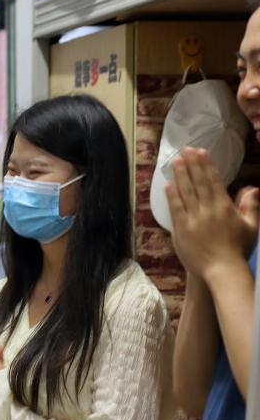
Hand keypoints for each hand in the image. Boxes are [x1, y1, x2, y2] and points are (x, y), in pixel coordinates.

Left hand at [166, 147, 254, 278]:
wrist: (222, 269)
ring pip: (185, 193)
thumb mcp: (251, 227)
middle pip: (198, 183)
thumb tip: (252, 188)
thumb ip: (250, 206)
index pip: (214, 181)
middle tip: (185, 150)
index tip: (201, 152)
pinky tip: (167, 185)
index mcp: (224, 207)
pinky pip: (175, 209)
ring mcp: (193, 219)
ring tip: (175, 161)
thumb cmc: (238, 249)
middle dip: (192, 165)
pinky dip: (171, 196)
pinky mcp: (181, 229)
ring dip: (180, 176)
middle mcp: (207, 210)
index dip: (207, 165)